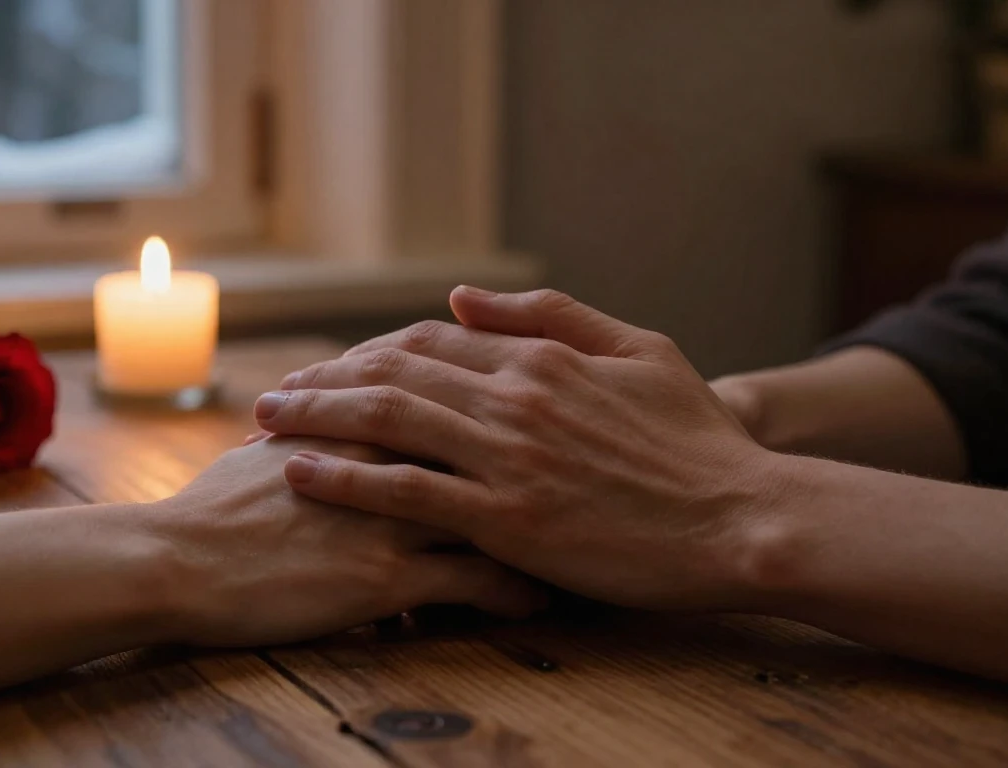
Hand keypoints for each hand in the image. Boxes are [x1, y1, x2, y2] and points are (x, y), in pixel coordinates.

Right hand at [146, 435, 543, 646]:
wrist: (179, 562)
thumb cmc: (213, 508)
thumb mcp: (272, 450)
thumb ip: (320, 428)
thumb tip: (326, 416)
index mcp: (362, 421)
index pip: (452, 392)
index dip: (501, 403)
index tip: (536, 413)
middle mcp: (388, 458)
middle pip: (488, 441)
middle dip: (540, 453)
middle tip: (582, 465)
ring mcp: (392, 515)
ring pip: (496, 510)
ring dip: (542, 528)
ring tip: (577, 540)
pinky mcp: (387, 575)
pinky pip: (473, 583)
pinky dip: (513, 592)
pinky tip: (537, 599)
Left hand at [255, 288, 785, 611]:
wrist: (743, 522)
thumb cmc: (699, 443)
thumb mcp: (642, 351)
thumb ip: (554, 316)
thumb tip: (464, 295)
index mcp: (542, 359)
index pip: (430, 340)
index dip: (370, 352)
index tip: (330, 368)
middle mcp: (514, 398)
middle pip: (392, 375)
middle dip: (324, 382)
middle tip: (274, 394)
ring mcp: (506, 459)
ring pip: (386, 423)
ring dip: (316, 419)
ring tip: (265, 422)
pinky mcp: (505, 520)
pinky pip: (404, 493)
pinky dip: (345, 478)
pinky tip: (301, 474)